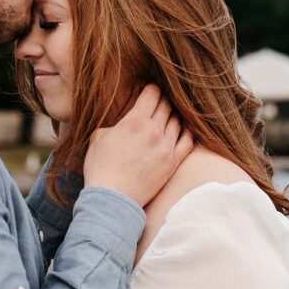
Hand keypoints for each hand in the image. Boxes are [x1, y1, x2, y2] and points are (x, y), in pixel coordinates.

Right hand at [83, 84, 193, 208]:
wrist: (112, 199)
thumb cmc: (101, 168)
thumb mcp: (99, 137)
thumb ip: (116, 124)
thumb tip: (125, 122)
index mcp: (135, 121)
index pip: (151, 95)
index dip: (151, 88)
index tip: (151, 89)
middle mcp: (154, 131)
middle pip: (166, 106)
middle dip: (163, 100)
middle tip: (161, 100)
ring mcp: (166, 147)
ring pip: (177, 121)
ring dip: (174, 115)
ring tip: (170, 114)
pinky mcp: (173, 163)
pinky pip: (188, 141)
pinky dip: (188, 131)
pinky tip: (184, 129)